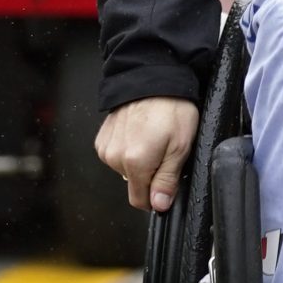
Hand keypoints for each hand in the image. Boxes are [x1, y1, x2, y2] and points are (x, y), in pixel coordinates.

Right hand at [97, 97, 200, 212]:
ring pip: (125, 170)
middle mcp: (115, 157)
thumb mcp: (181, 146)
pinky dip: (128, 149)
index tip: (166, 183)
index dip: (156, 197)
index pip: (140, 201)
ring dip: (139, 160)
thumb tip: (159, 205)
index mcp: (135, 163)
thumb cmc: (171, 108)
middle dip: (150, 174)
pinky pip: (116, 155)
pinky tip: (139, 133)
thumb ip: (167, 180)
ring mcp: (106, 147)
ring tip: (153, 137)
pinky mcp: (102, 138)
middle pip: (134, 184)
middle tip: (165, 150)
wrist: (151, 77)